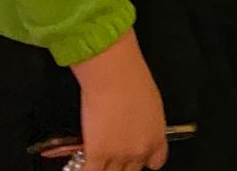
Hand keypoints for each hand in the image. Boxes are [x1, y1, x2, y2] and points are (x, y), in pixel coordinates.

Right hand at [72, 29, 168, 170]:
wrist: (115, 74)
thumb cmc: (132, 78)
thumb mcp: (150, 103)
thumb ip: (146, 122)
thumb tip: (137, 127)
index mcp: (156, 137)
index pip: (156, 162)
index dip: (144, 162)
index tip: (137, 159)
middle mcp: (140, 151)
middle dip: (121, 165)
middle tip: (112, 157)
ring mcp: (119, 156)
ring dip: (103, 169)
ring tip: (97, 163)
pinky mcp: (98, 155)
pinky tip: (80, 166)